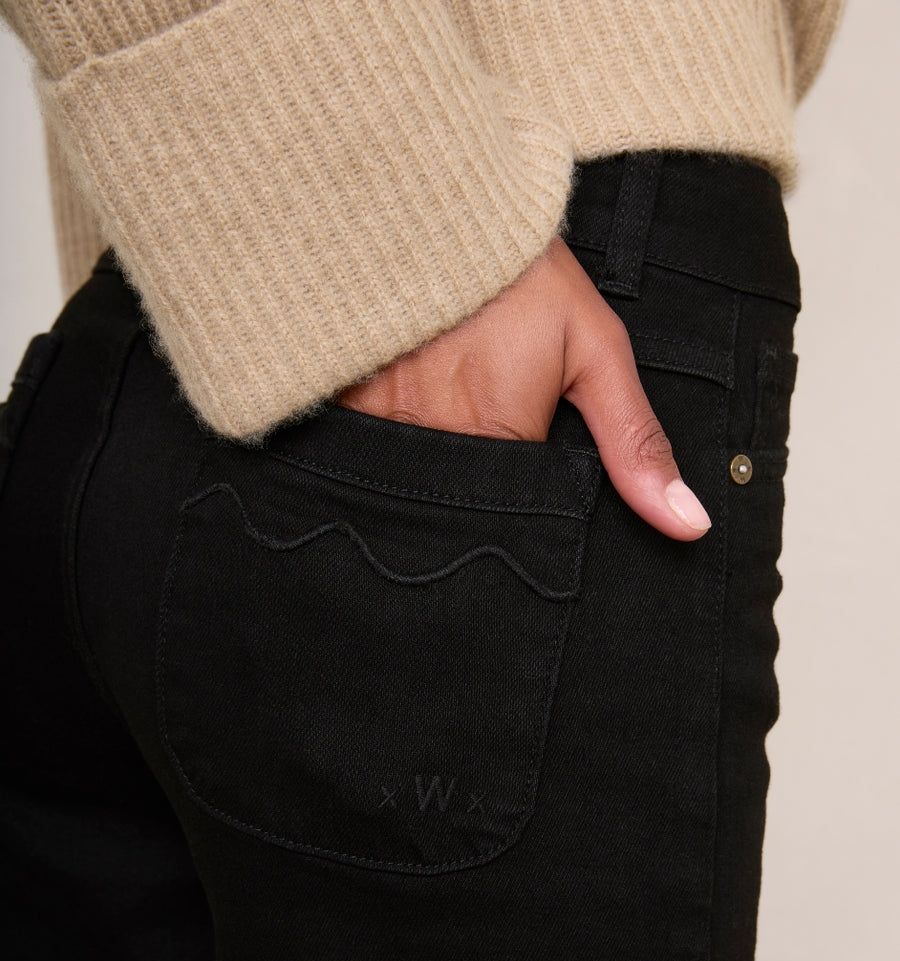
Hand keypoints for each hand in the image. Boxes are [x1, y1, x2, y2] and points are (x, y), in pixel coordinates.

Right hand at [335, 236, 709, 540]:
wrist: (431, 195)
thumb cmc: (519, 272)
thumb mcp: (596, 347)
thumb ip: (634, 441)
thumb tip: (686, 524)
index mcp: (497, 437)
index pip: (513, 517)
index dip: (527, 504)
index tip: (529, 464)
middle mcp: (428, 443)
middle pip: (456, 509)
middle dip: (475, 494)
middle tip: (483, 434)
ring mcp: (373, 425)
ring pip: (408, 489)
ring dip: (430, 468)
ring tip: (445, 420)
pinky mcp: (336, 404)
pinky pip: (359, 457)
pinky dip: (381, 446)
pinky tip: (401, 411)